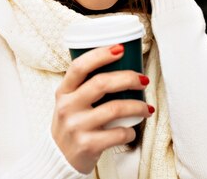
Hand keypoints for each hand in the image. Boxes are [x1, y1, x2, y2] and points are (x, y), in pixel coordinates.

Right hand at [52, 45, 152, 173]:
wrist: (59, 158)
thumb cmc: (73, 123)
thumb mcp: (70, 101)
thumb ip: (86, 85)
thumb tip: (121, 64)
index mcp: (64, 91)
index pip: (79, 66)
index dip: (101, 54)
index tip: (121, 48)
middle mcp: (67, 107)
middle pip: (101, 83)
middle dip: (128, 78)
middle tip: (143, 80)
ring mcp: (76, 126)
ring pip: (114, 108)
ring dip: (137, 106)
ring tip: (146, 108)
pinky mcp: (87, 145)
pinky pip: (118, 133)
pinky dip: (130, 131)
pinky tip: (132, 130)